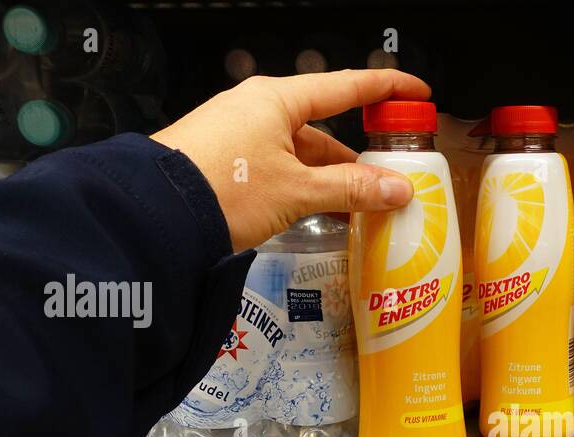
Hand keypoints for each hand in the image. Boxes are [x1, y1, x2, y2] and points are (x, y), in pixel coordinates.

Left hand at [151, 69, 431, 251]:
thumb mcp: (297, 191)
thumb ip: (352, 190)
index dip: (387, 89)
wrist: (155, 213)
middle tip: (391, 177)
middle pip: (325, 127)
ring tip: (362, 208)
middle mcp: (258, 109)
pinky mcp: (229, 161)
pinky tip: (324, 212)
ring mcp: (241, 135)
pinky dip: (307, 188)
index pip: (347, 86)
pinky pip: (281, 168)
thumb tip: (397, 189)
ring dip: (333, 179)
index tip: (417, 93)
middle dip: (359, 156)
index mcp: (278, 99)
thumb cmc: (222, 187)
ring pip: (302, 153)